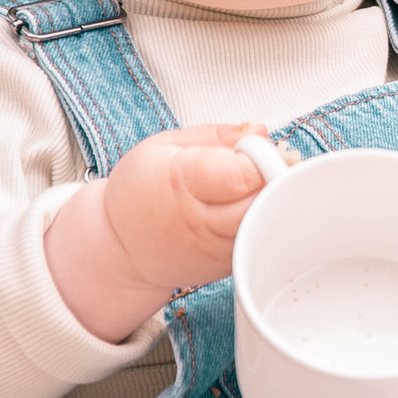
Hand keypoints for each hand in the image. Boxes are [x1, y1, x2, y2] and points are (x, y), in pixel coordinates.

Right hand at [44, 122, 268, 341]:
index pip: (244, 173)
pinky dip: (264, 219)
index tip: (255, 147)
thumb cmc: (138, 193)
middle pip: (265, 198)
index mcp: (183, 181)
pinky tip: (246, 207)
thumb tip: (259, 131)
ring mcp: (216, 250)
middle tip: (270, 161)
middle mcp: (202, 221)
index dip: (261, 155)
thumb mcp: (165, 145)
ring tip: (255, 183)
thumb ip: (216, 135)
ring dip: (273, 197)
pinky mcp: (227, 267)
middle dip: (276, 174)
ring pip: (269, 220)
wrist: (120, 249)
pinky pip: (260, 237)